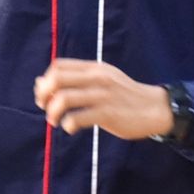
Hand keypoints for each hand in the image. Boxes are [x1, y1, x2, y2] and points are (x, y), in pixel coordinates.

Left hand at [34, 59, 173, 140]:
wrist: (155, 108)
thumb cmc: (124, 96)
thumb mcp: (102, 80)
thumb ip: (74, 79)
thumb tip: (39, 82)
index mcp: (94, 68)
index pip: (59, 65)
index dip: (46, 80)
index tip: (45, 95)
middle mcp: (97, 78)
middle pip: (58, 79)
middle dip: (44, 95)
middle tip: (45, 108)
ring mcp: (102, 95)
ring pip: (64, 99)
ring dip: (53, 112)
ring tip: (55, 122)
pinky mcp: (108, 114)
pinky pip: (78, 118)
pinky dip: (68, 124)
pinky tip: (71, 128)